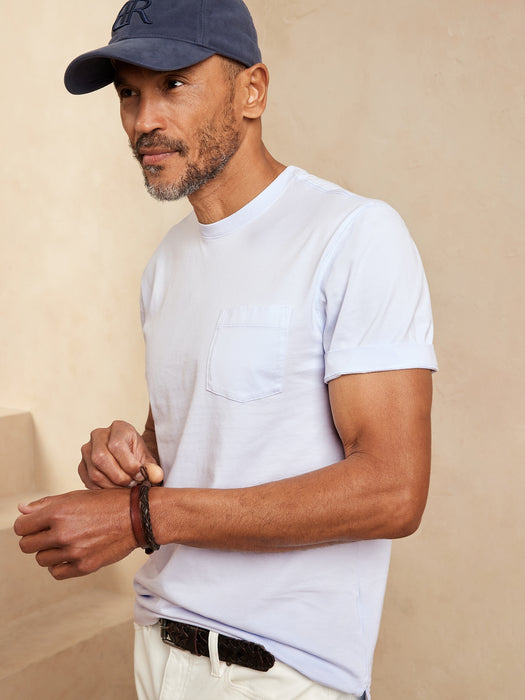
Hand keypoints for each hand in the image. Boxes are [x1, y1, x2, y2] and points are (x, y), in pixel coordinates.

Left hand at [14, 489, 136, 579]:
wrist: (137, 517)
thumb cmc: (108, 503)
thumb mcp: (76, 496)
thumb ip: (46, 504)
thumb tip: (22, 509)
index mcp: (58, 512)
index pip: (21, 527)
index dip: (27, 526)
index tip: (34, 525)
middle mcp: (63, 532)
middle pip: (26, 546)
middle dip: (34, 539)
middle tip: (49, 534)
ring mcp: (73, 551)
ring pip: (41, 560)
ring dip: (49, 552)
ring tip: (64, 542)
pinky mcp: (84, 566)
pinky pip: (56, 572)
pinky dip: (59, 565)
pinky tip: (69, 554)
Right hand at [79, 420, 163, 488]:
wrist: (128, 458)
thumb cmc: (137, 456)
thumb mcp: (148, 459)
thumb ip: (152, 468)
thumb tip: (156, 476)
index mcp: (118, 428)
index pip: (116, 445)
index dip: (129, 464)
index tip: (140, 476)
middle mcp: (99, 435)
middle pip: (101, 458)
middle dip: (119, 477)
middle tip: (132, 484)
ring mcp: (87, 450)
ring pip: (94, 472)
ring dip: (112, 486)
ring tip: (125, 488)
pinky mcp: (82, 466)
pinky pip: (88, 481)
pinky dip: (103, 490)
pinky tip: (115, 490)